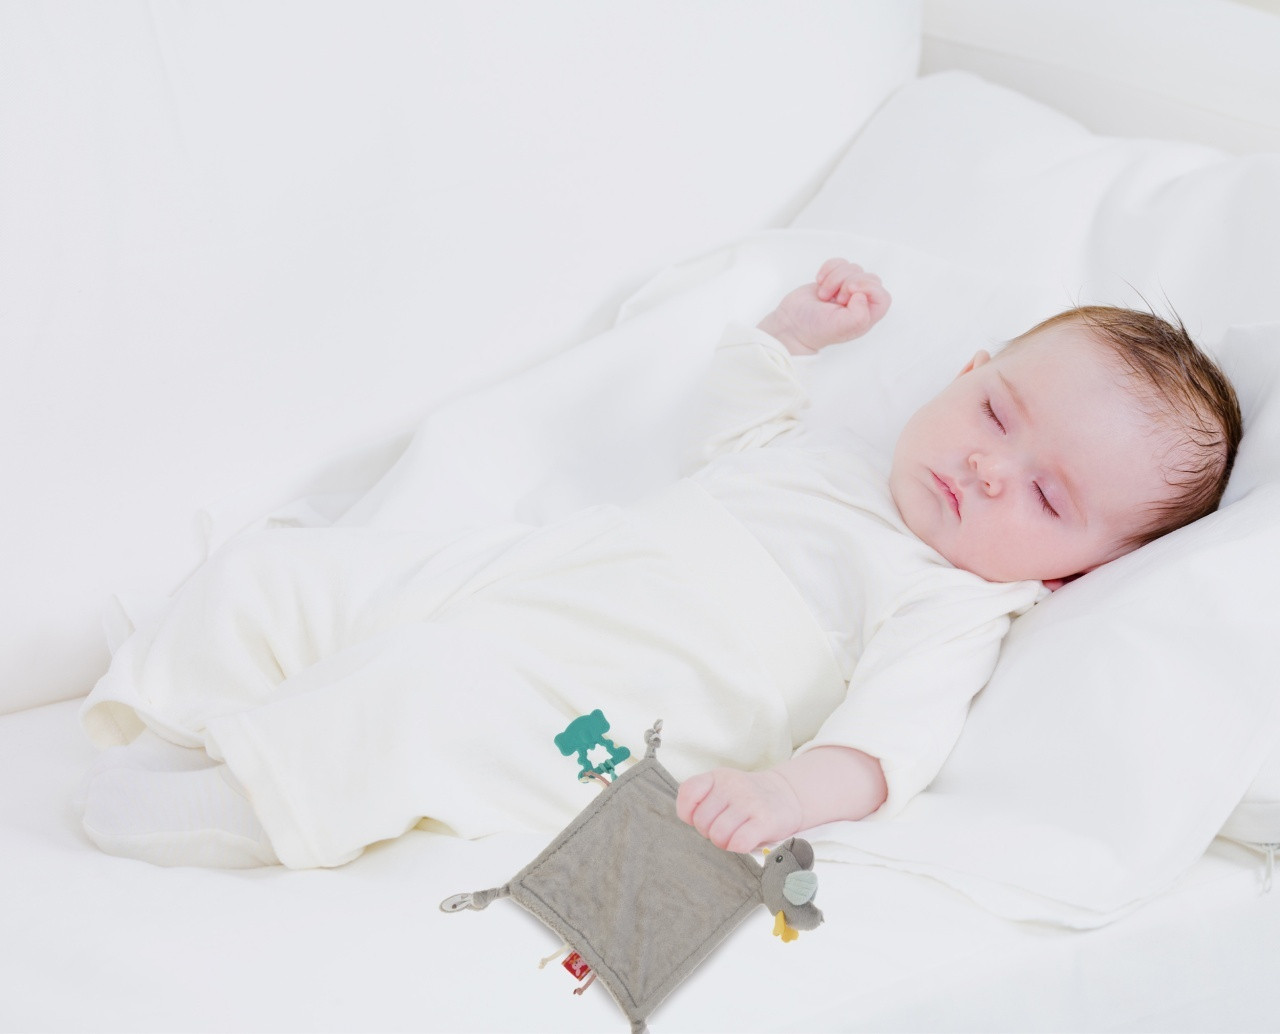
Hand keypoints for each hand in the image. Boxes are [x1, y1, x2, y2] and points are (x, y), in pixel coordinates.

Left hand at [676, 766, 802, 853]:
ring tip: (733, 836)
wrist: (786, 795)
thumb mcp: (722, 787)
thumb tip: (688, 817)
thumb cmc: (746, 797)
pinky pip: (739, 842)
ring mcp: (749, 802)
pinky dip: (738, 847)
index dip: (688, 813)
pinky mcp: (765, 820)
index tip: (700, 818)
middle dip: (708, 832)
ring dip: (724, 843)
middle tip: (722, 829)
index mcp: (717, 777)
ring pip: (718, 834)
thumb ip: (701, 798)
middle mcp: (732, 786)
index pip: (688, 792)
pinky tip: (743, 842)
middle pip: (701, 821)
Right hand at [757, 258, 890, 355]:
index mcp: (866, 317)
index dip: (868, 288)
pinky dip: (828, 268)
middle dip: (848, 281)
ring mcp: (848, 290)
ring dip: (835, 277)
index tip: (849, 290)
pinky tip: (819, 282)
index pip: (882, 296)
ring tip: (824, 294)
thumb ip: (858, 316)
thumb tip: (862, 296)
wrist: (791, 323)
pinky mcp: (835, 279)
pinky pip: (840, 263)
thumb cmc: (814, 329)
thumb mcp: (839, 328)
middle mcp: (860, 303)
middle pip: (869, 278)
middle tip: (834, 298)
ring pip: (854, 268)